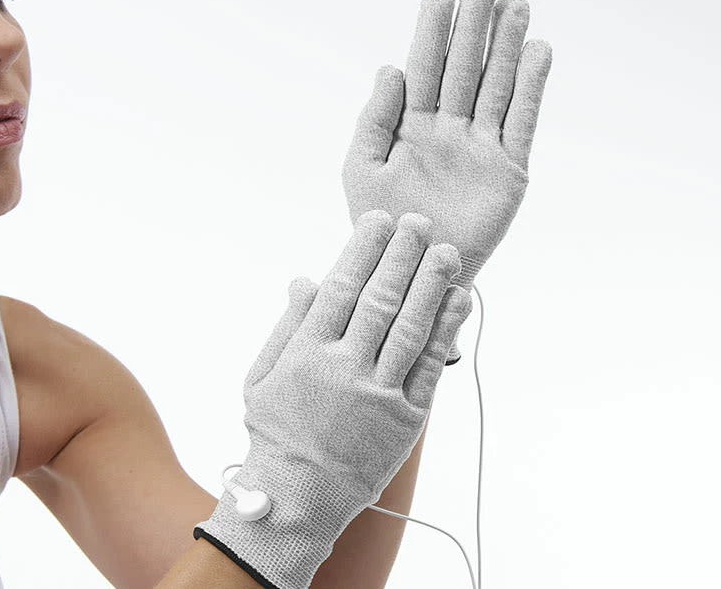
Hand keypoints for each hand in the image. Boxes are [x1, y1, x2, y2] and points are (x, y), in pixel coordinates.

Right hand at [196, 210, 472, 588]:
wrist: (297, 497)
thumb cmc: (275, 434)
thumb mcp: (263, 378)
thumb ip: (287, 326)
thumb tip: (306, 281)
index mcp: (308, 353)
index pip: (341, 288)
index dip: (363, 251)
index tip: (379, 223)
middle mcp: (345, 368)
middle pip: (380, 300)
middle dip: (402, 257)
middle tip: (419, 224)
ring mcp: (378, 394)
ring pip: (409, 328)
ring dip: (430, 286)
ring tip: (446, 254)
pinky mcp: (406, 419)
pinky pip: (429, 367)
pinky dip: (445, 332)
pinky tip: (457, 302)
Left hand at [342, 0, 551, 293]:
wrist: (414, 270)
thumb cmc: (382, 224)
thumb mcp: (362, 170)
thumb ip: (374, 120)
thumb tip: (390, 69)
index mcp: (411, 126)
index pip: (424, 68)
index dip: (433, 31)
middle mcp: (449, 129)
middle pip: (464, 68)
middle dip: (472, 27)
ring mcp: (481, 147)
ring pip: (496, 87)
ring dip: (507, 48)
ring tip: (516, 6)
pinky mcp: (509, 170)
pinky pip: (521, 122)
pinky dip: (531, 89)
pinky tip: (539, 53)